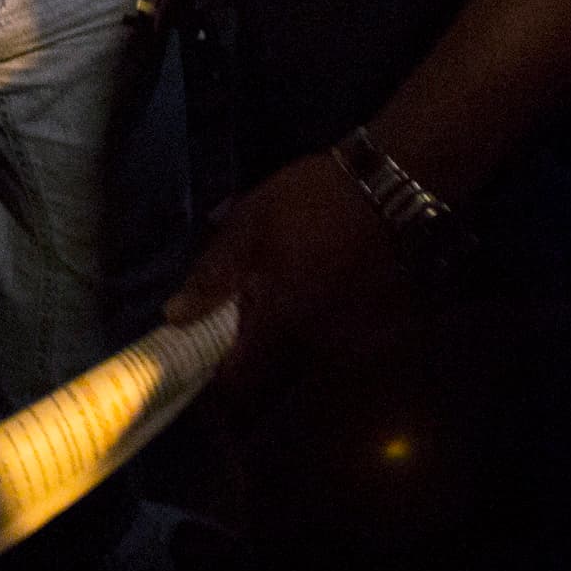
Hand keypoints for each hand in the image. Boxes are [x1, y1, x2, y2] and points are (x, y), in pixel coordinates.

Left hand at [164, 150, 407, 399]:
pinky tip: (326, 291)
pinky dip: (327, 326)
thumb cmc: (313, 202)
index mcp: (281, 326)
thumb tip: (175, 317)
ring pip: (310, 358)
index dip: (219, 385)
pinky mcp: (384, 329)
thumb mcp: (249, 226)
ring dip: (293, 339)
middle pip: (277, 375)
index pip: (241, 385)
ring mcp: (356, 342)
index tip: (205, 368)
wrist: (395, 186)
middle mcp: (320, 348)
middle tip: (245, 321)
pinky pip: (343, 341)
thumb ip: (212, 276)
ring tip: (290, 296)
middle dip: (258, 355)